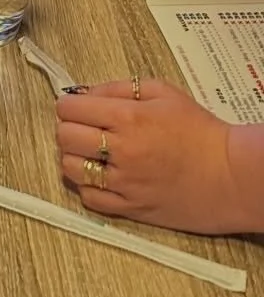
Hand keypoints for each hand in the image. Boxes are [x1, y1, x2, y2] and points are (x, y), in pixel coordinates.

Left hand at [56, 81, 248, 234]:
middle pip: (64, 136)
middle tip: (83, 128)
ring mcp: (124, 183)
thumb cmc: (201, 132)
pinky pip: (90, 200)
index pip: (69, 107)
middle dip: (68, 127)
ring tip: (91, 153)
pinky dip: (88, 187)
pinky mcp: (132, 209)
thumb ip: (118, 87)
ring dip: (74, 157)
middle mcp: (121, 150)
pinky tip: (102, 177)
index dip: (68, 104)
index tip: (75, 106)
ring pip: (70, 169)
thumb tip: (85, 92)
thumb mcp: (162, 92)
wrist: (231, 175)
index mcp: (127, 117)